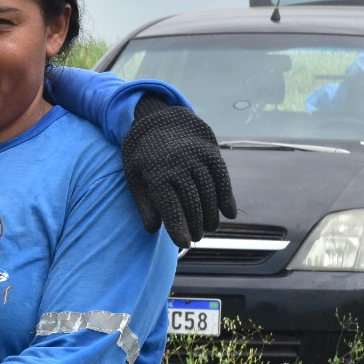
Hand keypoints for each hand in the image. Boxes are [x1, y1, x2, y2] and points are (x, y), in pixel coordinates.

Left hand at [122, 95, 237, 247]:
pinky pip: (222, 177)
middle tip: (196, 238)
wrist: (159, 119)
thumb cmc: (143, 155)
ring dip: (212, 213)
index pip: (169, 205)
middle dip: (195, 223)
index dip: (177, 226)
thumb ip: (144, 203)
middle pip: (192, 200)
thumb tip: (152, 229)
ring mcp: (196, 157)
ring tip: (209, 228)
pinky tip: (229, 213)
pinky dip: (226, 196)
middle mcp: (178, 164)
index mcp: (155, 172)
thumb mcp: (134, 177)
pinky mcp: (211, 153)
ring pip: (209, 191)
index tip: (184, 243)